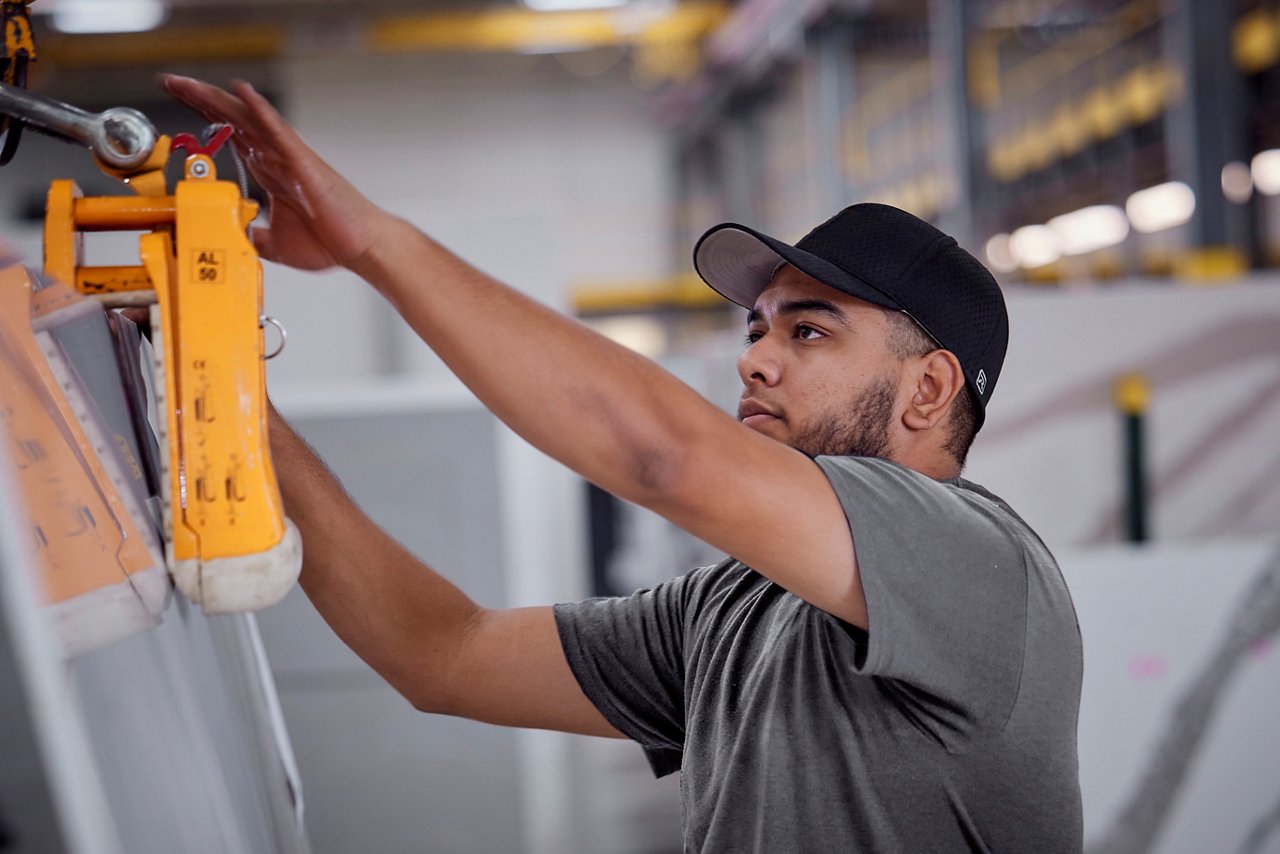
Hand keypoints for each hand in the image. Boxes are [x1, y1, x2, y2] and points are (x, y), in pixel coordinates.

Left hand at [159, 74, 387, 271]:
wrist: (361, 248)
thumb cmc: (331, 241)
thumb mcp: (275, 244)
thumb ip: (253, 236)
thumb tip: (234, 237)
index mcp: (270, 172)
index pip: (230, 135)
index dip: (204, 116)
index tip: (177, 101)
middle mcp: (277, 157)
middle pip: (232, 119)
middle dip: (200, 99)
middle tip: (171, 81)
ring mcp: (289, 156)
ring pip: (247, 118)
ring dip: (216, 99)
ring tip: (188, 83)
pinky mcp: (303, 162)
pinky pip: (277, 130)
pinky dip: (258, 109)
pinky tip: (241, 91)